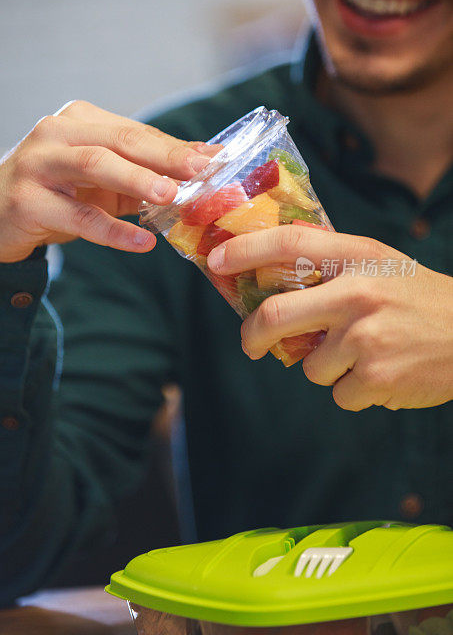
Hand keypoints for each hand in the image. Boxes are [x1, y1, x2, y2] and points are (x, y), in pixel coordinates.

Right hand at [0, 100, 210, 261]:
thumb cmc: (54, 197)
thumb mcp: (100, 182)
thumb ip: (142, 174)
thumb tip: (201, 172)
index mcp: (79, 121)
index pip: (136, 132)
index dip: (177, 147)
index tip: (217, 159)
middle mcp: (56, 133)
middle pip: (120, 140)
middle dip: (165, 156)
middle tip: (203, 170)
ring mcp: (37, 164)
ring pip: (94, 164)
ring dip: (137, 179)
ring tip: (171, 196)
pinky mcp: (25, 201)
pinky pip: (76, 216)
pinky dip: (112, 230)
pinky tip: (142, 243)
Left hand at [207, 225, 452, 410]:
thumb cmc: (418, 297)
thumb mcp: (379, 263)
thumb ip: (332, 262)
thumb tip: (270, 268)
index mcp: (357, 256)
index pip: (287, 242)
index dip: (245, 250)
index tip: (216, 262)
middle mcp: (357, 292)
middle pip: (276, 315)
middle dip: (253, 335)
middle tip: (251, 344)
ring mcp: (366, 336)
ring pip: (309, 366)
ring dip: (327, 367)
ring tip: (366, 353)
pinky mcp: (375, 378)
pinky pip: (337, 392)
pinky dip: (353, 390)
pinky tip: (382, 372)